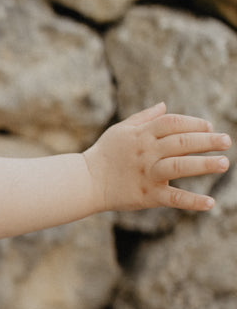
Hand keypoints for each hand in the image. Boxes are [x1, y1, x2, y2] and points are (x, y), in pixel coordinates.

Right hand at [84, 102, 230, 213]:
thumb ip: (144, 117)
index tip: (209, 126)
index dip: (193, 123)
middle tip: (227, 141)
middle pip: (181, 142)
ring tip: (224, 163)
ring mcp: (148, 174)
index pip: (173, 123)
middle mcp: (147, 152)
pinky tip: (210, 203)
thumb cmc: (104, 154)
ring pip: (179, 166)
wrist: (86, 182)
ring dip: (203, 164)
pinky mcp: (147, 195)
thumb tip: (164, 105)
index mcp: (142, 135)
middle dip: (206, 140)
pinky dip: (192, 201)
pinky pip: (173, 198)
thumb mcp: (121, 130)